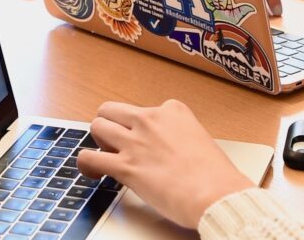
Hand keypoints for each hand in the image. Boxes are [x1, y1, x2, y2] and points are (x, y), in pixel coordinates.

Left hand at [77, 99, 253, 228]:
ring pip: (97, 126)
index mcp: (172, 110)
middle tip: (116, 143)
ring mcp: (136, 142)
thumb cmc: (214, 174)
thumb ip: (177, 135)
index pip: (141, 110)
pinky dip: (87, 164)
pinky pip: (89, 157)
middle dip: (110, 125)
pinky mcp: (125, 166)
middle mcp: (150, 120)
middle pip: (111, 109)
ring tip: (106, 156)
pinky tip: (93, 171)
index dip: (139, 127)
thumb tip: (166, 147)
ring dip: (98, 141)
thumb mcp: (198, 138)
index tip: (144, 141)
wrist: (216, 194)